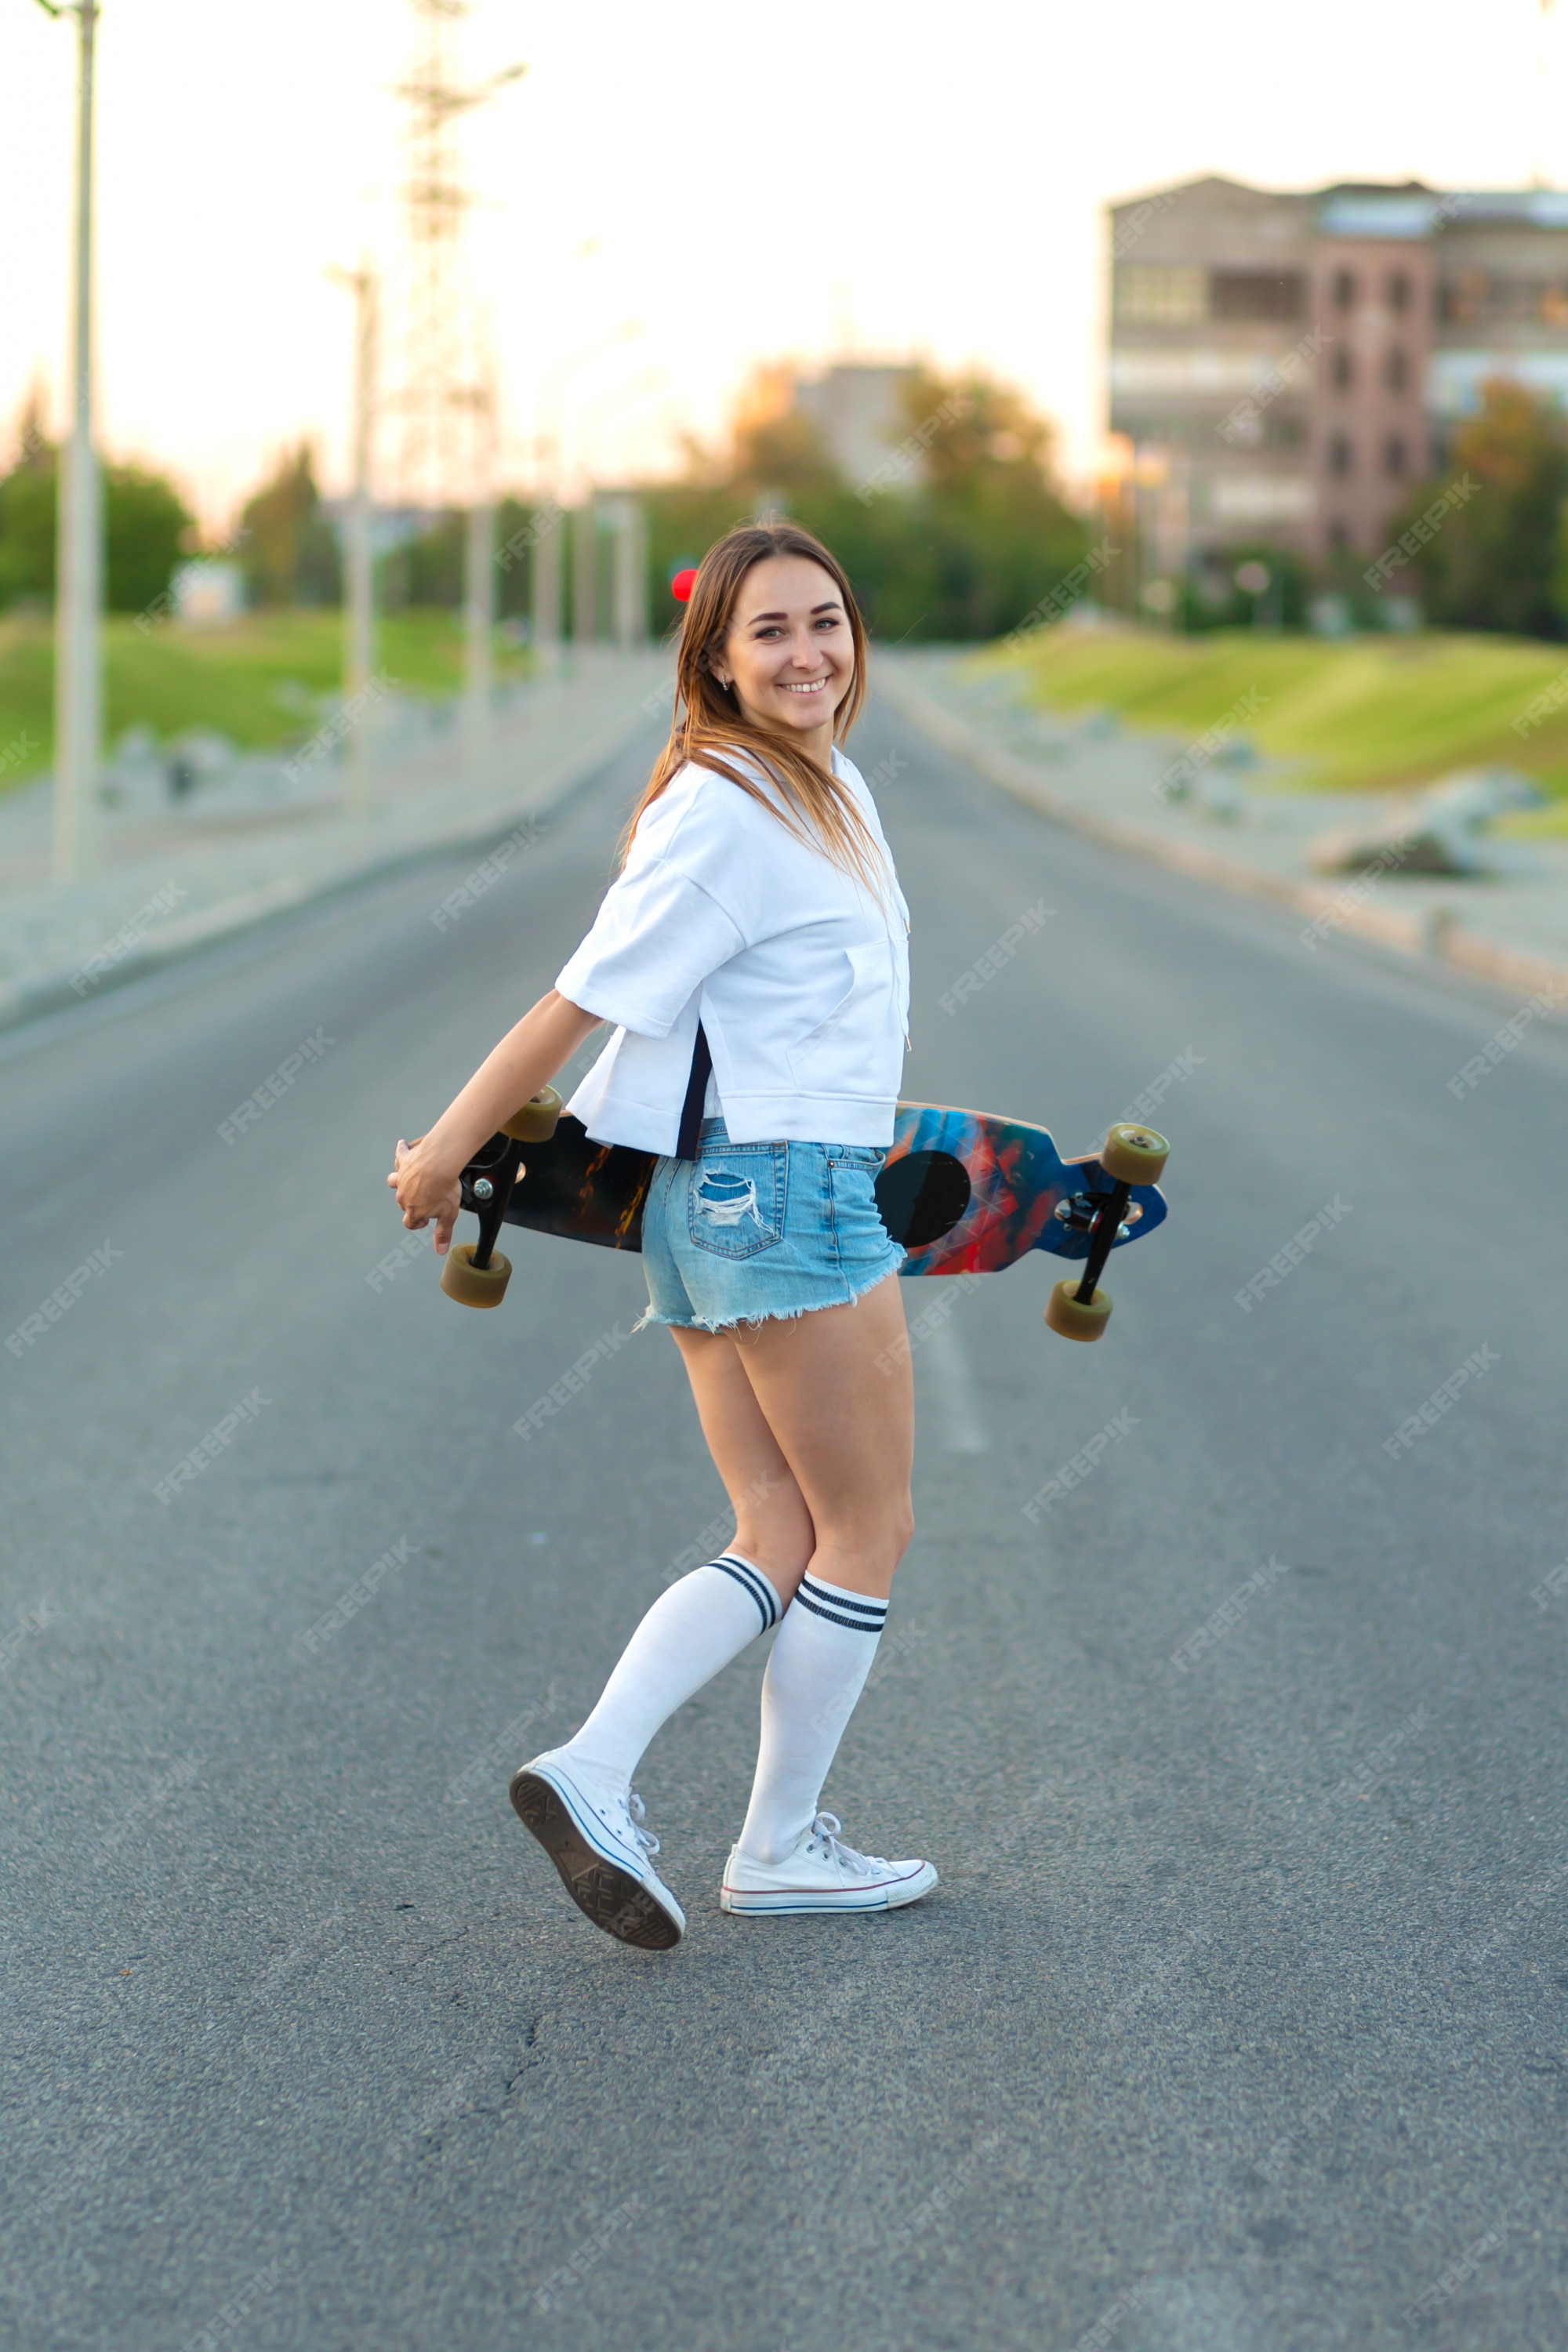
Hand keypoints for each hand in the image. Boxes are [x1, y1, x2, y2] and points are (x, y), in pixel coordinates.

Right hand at [387, 1134, 462, 1255]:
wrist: (441, 1162)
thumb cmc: (445, 1187)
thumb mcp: (448, 1215)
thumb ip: (443, 1233)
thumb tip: (440, 1251)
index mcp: (413, 1210)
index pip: (410, 1223)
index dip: (417, 1223)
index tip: (425, 1220)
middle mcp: (403, 1195)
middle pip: (402, 1202)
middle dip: (410, 1202)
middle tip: (423, 1199)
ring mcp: (402, 1177)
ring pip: (394, 1181)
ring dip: (398, 1181)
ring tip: (404, 1178)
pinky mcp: (405, 1160)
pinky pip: (399, 1155)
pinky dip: (401, 1151)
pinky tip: (402, 1146)